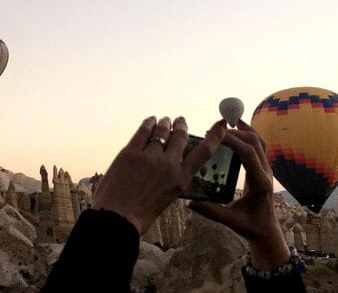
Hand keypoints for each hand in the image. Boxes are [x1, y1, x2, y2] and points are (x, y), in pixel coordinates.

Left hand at [92, 116, 225, 234]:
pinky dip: (148, 123)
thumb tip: (168, 165)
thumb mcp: (165, 199)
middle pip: (180, 137)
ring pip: (162, 131)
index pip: (203, 153)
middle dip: (181, 126)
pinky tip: (150, 121)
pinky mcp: (131, 152)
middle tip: (180, 120)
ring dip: (165, 123)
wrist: (116, 218)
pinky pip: (143, 131)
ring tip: (165, 120)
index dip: (214, 137)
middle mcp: (169, 165)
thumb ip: (170, 181)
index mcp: (180, 180)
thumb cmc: (139, 215)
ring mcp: (150, 157)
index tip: (221, 126)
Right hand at [187, 119, 290, 268]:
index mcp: (260, 182)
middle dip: (235, 132)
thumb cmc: (250, 227)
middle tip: (214, 129)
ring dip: (244, 129)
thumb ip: (211, 211)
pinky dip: (248, 135)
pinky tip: (236, 130)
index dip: (232, 141)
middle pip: (255, 142)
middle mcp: (266, 172)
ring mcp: (266, 169)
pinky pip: (259, 146)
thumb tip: (189, 202)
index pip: (248, 153)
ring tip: (226, 122)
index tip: (214, 136)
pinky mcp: (263, 169)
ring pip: (259, 141)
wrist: (267, 232)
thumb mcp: (230, 221)